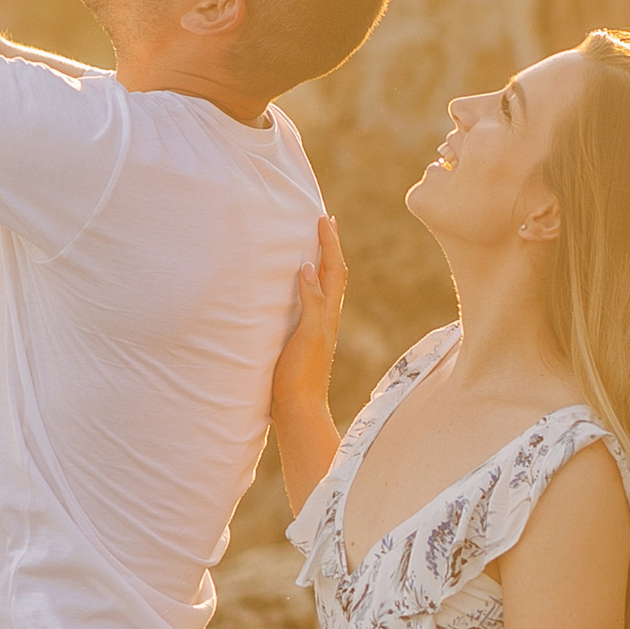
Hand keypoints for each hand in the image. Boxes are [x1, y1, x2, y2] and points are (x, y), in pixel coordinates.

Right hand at [273, 215, 346, 421]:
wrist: (298, 411)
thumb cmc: (300, 375)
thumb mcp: (308, 336)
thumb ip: (312, 302)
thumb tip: (309, 267)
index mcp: (328, 314)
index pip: (333, 269)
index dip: (330, 243)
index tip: (324, 218)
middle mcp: (326, 318)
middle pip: (332, 274)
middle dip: (329, 247)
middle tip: (324, 223)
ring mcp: (315, 328)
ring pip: (322, 287)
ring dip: (321, 263)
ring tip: (313, 245)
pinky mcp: (303, 339)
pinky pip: (310, 302)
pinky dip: (307, 285)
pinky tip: (296, 287)